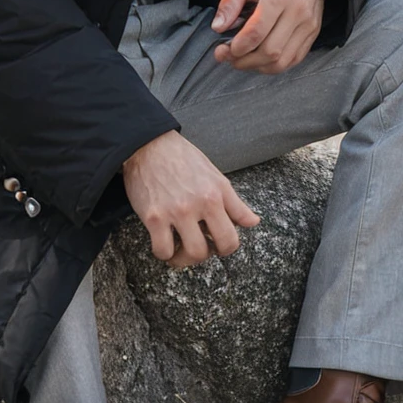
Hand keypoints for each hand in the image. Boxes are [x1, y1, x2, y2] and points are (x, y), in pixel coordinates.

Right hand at [122, 130, 260, 268]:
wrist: (148, 144)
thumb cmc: (183, 158)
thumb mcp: (215, 176)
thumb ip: (235, 203)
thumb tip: (254, 222)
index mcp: (217, 193)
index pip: (232, 237)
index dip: (226, 246)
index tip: (216, 242)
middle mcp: (199, 204)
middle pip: (215, 250)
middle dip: (208, 254)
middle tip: (199, 246)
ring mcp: (176, 211)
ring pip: (191, 254)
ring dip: (186, 258)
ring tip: (180, 249)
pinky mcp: (153, 217)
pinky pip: (162, 251)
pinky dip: (164, 253)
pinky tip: (164, 242)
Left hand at [210, 0, 337, 73]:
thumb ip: (230, 1)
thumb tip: (218, 27)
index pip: (257, 32)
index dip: (237, 47)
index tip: (224, 49)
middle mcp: (297, 12)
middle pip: (270, 51)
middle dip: (244, 61)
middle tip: (228, 57)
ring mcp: (308, 25)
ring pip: (282, 61)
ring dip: (258, 66)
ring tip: (243, 59)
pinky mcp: (313, 34)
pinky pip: (294, 60)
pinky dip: (274, 65)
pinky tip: (261, 58)